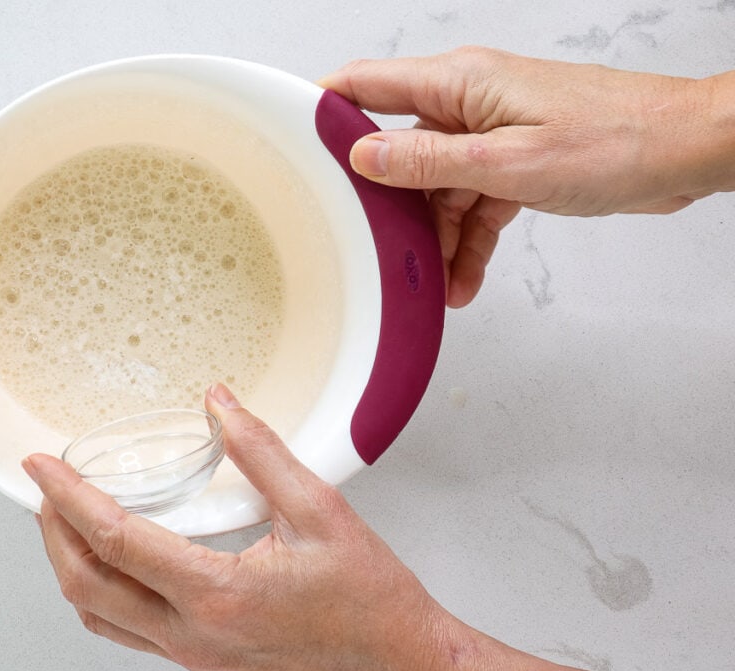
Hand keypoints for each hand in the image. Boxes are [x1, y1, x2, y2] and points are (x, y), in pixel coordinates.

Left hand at [23, 384, 622, 670]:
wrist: (399, 667)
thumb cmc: (370, 601)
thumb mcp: (320, 510)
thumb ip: (262, 451)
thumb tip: (220, 404)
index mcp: (218, 594)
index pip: (115, 539)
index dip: (68, 495)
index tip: (43, 465)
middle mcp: (194, 635)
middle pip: (86, 586)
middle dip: (51, 533)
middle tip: (44, 488)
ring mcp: (195, 658)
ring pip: (99, 619)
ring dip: (71, 567)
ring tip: (65, 522)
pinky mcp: (203, 664)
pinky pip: (129, 634)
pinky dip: (103, 595)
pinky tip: (116, 565)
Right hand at [320, 47, 734, 306]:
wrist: (684, 152)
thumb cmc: (615, 139)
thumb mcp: (509, 162)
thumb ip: (429, 163)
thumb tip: (364, 157)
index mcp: (460, 84)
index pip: (367, 86)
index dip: (323, 108)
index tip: (288, 138)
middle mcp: (469, 105)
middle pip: (398, 151)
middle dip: (384, 202)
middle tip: (367, 243)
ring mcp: (490, 136)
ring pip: (435, 189)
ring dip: (432, 237)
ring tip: (432, 283)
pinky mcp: (512, 164)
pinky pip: (471, 205)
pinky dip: (466, 242)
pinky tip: (463, 279)